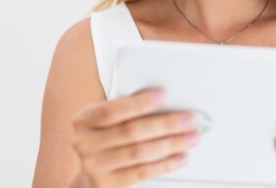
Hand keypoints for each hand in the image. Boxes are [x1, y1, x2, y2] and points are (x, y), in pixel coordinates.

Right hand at [71, 88, 199, 187]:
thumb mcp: (107, 118)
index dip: (140, 103)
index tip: (163, 96)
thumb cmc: (106, 136)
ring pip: (140, 152)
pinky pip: (141, 173)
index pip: (114, 109)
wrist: (92, 170)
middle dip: (165, 124)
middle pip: (131, 131)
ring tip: (190, 138)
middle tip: (188, 120)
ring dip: (171, 144)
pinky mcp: (107, 184)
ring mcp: (94, 166)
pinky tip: (179, 157)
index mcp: (84, 120)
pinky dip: (164, 164)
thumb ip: (126, 109)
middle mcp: (85, 143)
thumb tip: (163, 101)